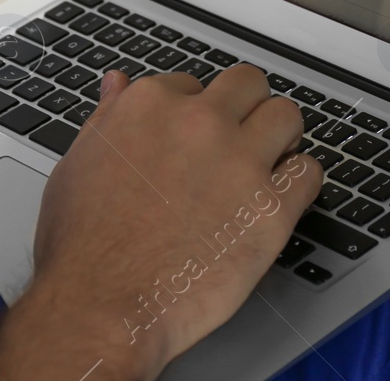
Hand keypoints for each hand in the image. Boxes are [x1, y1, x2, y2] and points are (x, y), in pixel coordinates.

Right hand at [0, 64, 321, 380]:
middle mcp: (199, 122)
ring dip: (280, 136)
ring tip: (269, 162)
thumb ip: (108, 116)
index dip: (195, 110)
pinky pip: (310, 172)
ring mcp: (239, 163)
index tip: (195, 137)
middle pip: (248, 84)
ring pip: (287, 116)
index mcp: (150, 105)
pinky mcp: (270, 209)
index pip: (193, 83)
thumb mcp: (79, 162)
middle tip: (241, 137)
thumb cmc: (83, 246)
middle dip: (245, 107)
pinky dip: (300, 181)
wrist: (100, 306)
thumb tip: (118, 85)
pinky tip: (283, 197)